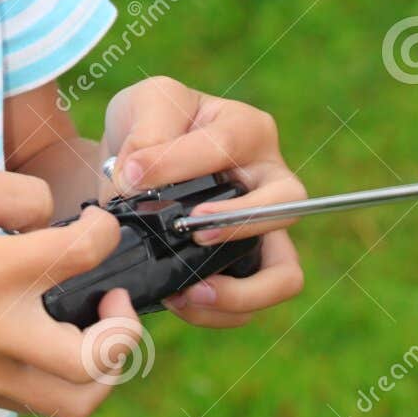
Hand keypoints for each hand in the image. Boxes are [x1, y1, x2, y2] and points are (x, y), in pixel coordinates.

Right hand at [0, 165, 144, 416]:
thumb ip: (17, 193)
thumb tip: (57, 219)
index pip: (82, 255)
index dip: (105, 232)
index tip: (95, 225)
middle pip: (94, 359)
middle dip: (125, 329)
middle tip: (114, 299)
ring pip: (77, 402)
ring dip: (106, 369)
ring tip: (99, 332)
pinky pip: (46, 403)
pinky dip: (70, 379)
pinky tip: (60, 340)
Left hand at [101, 75, 305, 328]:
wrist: (132, 163)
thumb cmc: (150, 124)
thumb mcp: (145, 102)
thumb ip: (147, 131)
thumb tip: (139, 179)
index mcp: (247, 130)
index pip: (225, 146)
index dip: (178, 164)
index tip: (131, 176)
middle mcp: (269, 181)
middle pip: (287, 209)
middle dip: (240, 225)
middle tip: (192, 231)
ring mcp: (261, 230)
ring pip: (283, 274)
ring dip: (239, 291)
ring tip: (189, 292)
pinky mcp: (241, 267)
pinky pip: (247, 306)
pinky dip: (215, 313)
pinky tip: (175, 299)